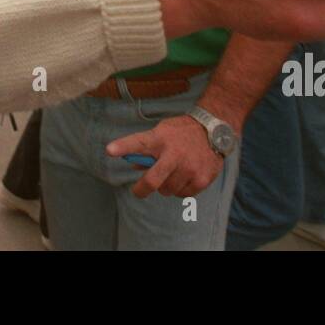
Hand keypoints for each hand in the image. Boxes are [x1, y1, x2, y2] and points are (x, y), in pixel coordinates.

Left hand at [106, 115, 222, 198]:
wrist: (214, 130)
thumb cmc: (181, 132)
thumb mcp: (163, 132)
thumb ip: (149, 149)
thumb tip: (135, 166)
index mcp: (161, 138)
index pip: (139, 143)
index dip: (123, 146)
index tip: (109, 150)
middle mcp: (174, 154)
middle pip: (152, 180)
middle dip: (141, 190)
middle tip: (138, 191)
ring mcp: (189, 168)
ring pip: (167, 190)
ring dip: (166, 186)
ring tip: (174, 173)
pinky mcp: (201, 179)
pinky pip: (183, 194)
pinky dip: (181, 189)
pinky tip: (187, 176)